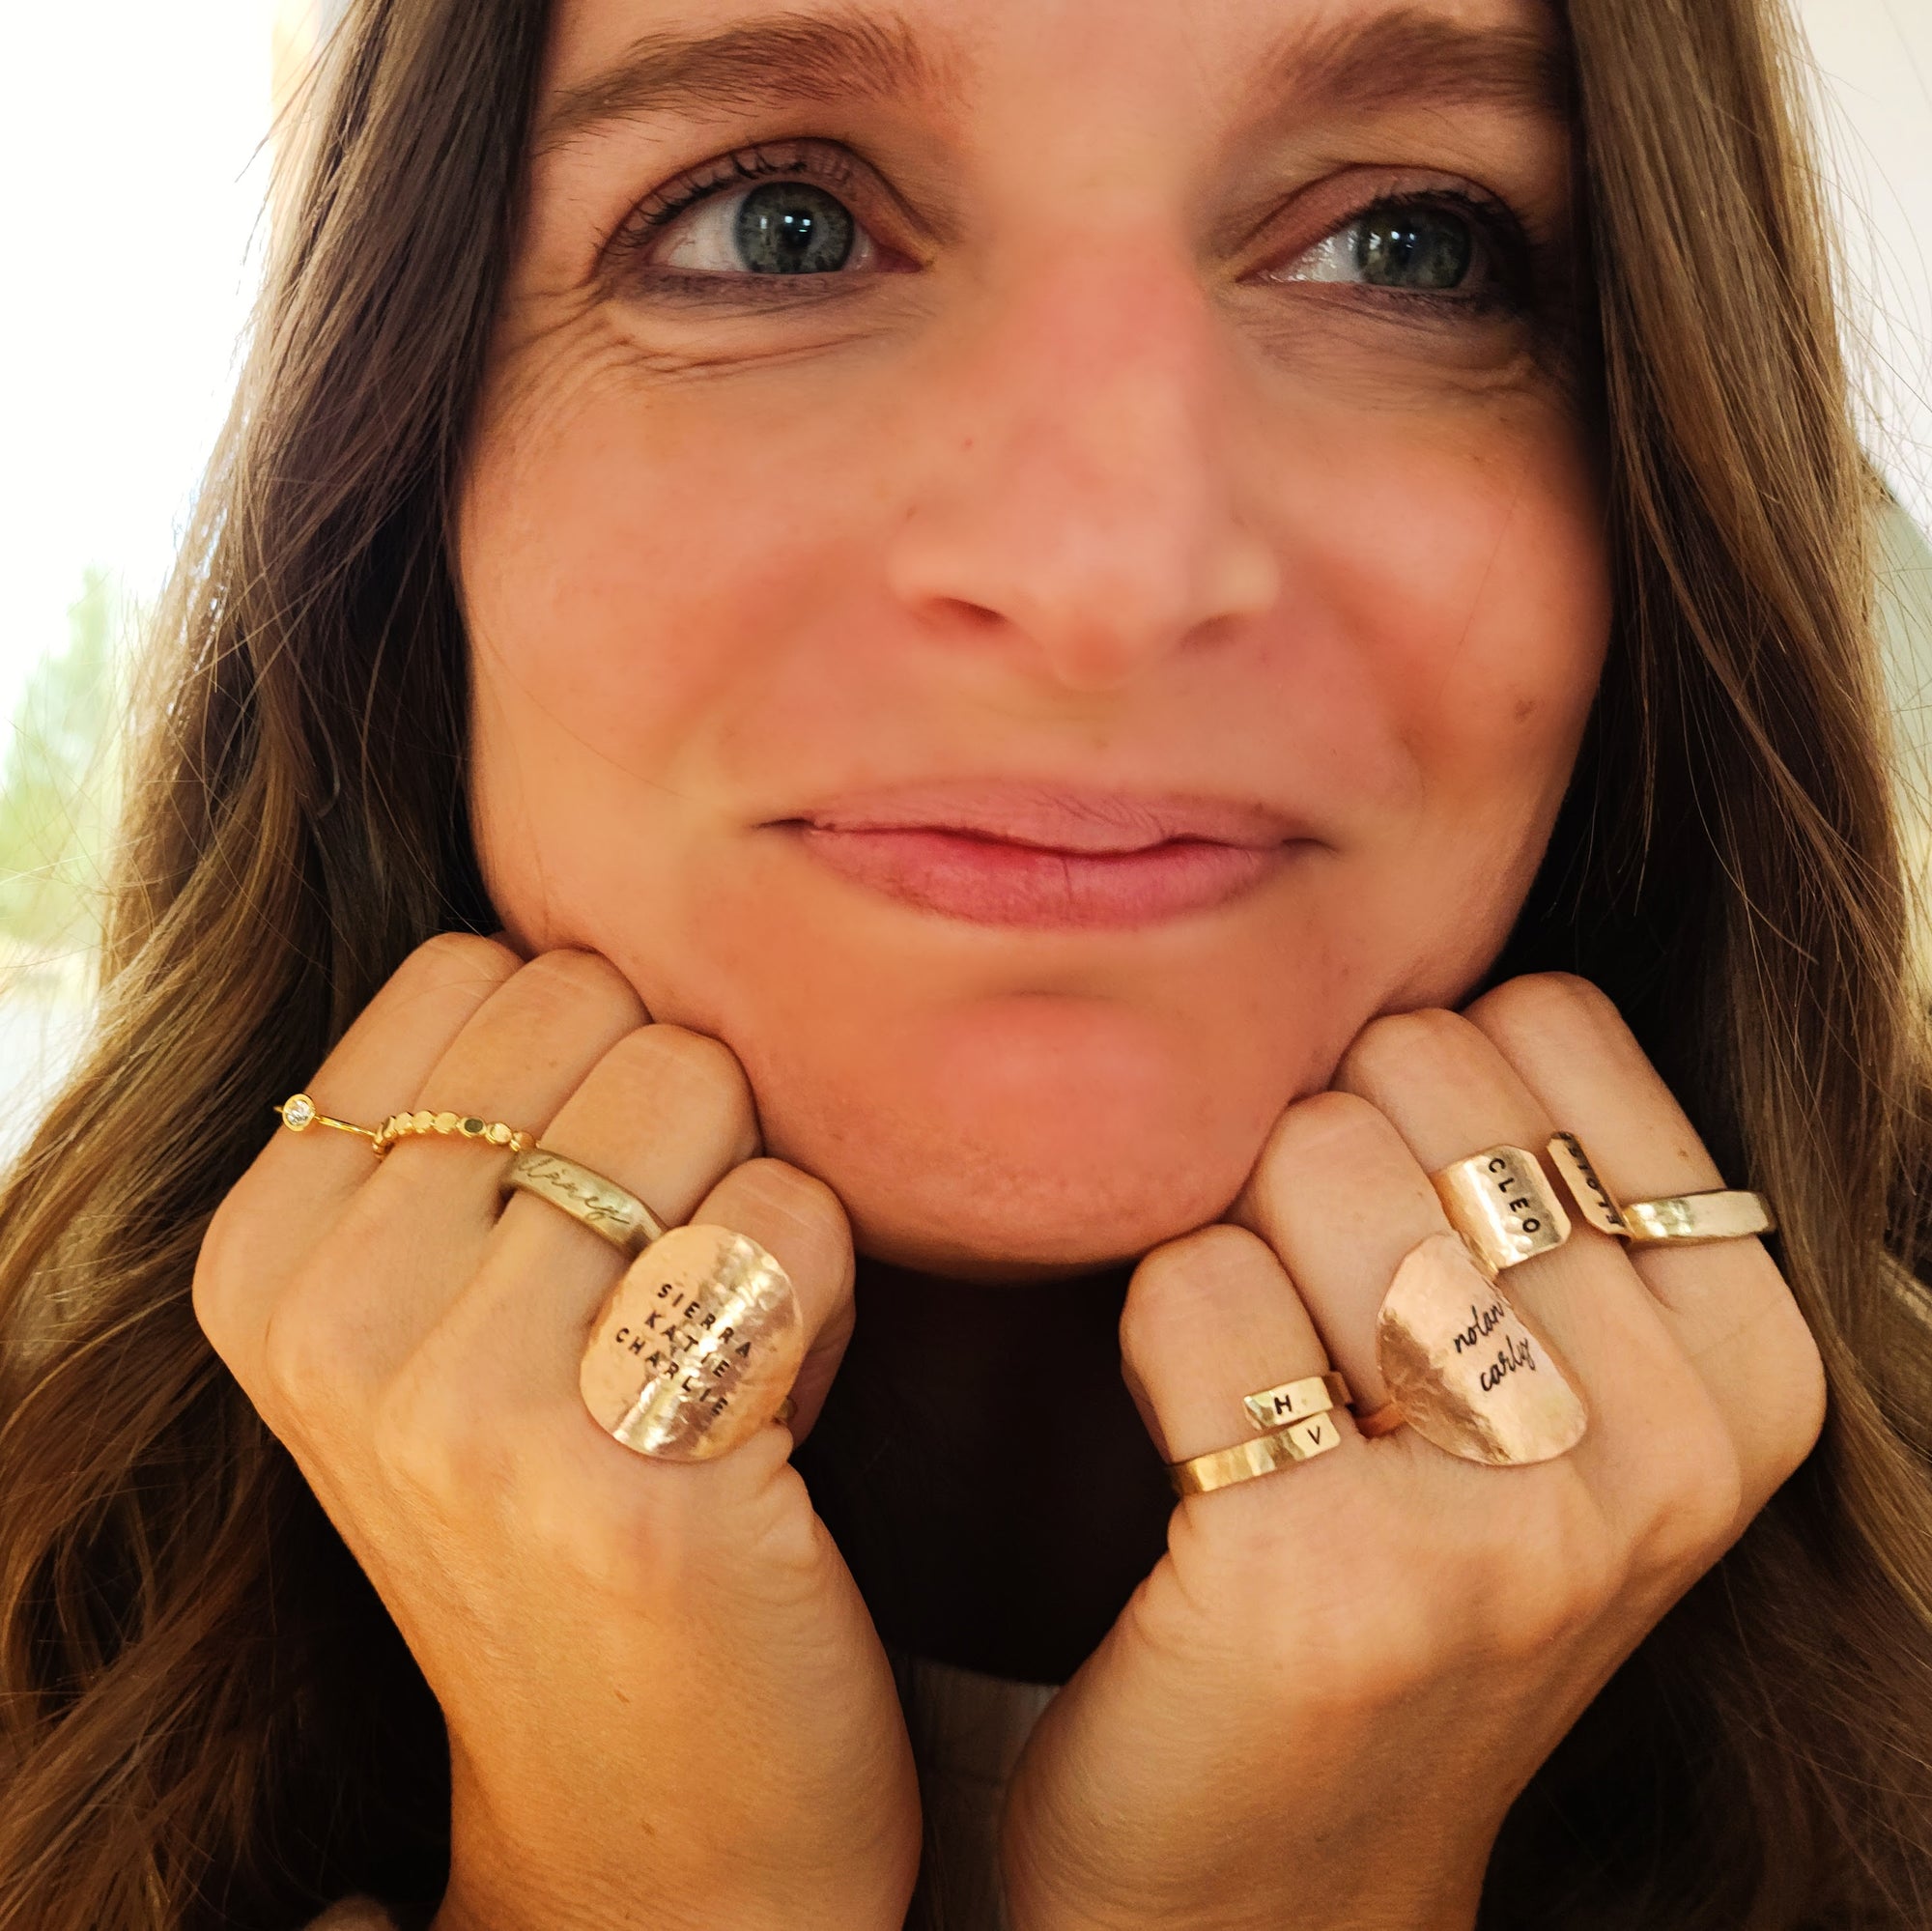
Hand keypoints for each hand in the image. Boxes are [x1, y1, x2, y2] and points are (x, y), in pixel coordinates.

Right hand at [195, 938, 918, 1930]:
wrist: (656, 1825)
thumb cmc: (594, 1504)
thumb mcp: (458, 1309)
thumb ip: (477, 1117)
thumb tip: (599, 921)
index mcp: (268, 1250)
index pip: (488, 970)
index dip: (597, 1078)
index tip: (586, 1244)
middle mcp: (332, 1315)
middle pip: (608, 1014)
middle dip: (687, 1133)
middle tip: (672, 1306)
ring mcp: (461, 1401)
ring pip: (704, 1088)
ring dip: (763, 1216)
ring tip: (722, 1361)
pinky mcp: (621, 1476)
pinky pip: (793, 1222)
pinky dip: (830, 1298)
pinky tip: (776, 1422)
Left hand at [999, 974, 1824, 1930]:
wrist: (1278, 1879)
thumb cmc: (1393, 1569)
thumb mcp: (1553, 1384)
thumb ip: (1536, 1179)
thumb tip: (1414, 951)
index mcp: (1752, 1357)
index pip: (1537, 1023)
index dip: (1414, 1110)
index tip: (1408, 1257)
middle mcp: (1675, 1438)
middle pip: (1406, 1070)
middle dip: (1319, 1166)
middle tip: (1323, 1336)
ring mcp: (1521, 1519)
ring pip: (1302, 1154)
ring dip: (1236, 1248)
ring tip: (1272, 1398)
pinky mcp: (1338, 1575)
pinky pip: (1193, 1284)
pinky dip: (1158, 1340)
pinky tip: (1207, 1457)